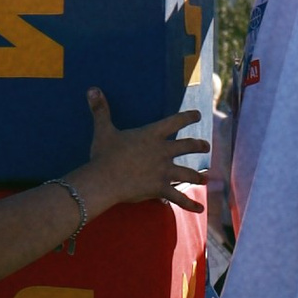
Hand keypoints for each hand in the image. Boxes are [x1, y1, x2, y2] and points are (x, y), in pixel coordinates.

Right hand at [82, 87, 208, 212]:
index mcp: (151, 135)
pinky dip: (190, 204)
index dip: (188, 117)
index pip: (175, 122)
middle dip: (199, 146)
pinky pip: (179, 198)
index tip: (198, 115)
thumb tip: (92, 89)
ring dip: (197, 175)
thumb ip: (101, 109)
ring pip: (187, 172)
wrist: (105, 179)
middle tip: (206, 146)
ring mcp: (164, 171)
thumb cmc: (104, 154)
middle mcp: (163, 151)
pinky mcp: (160, 188)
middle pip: (187, 146)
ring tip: (204, 178)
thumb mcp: (103, 130)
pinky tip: (200, 209)